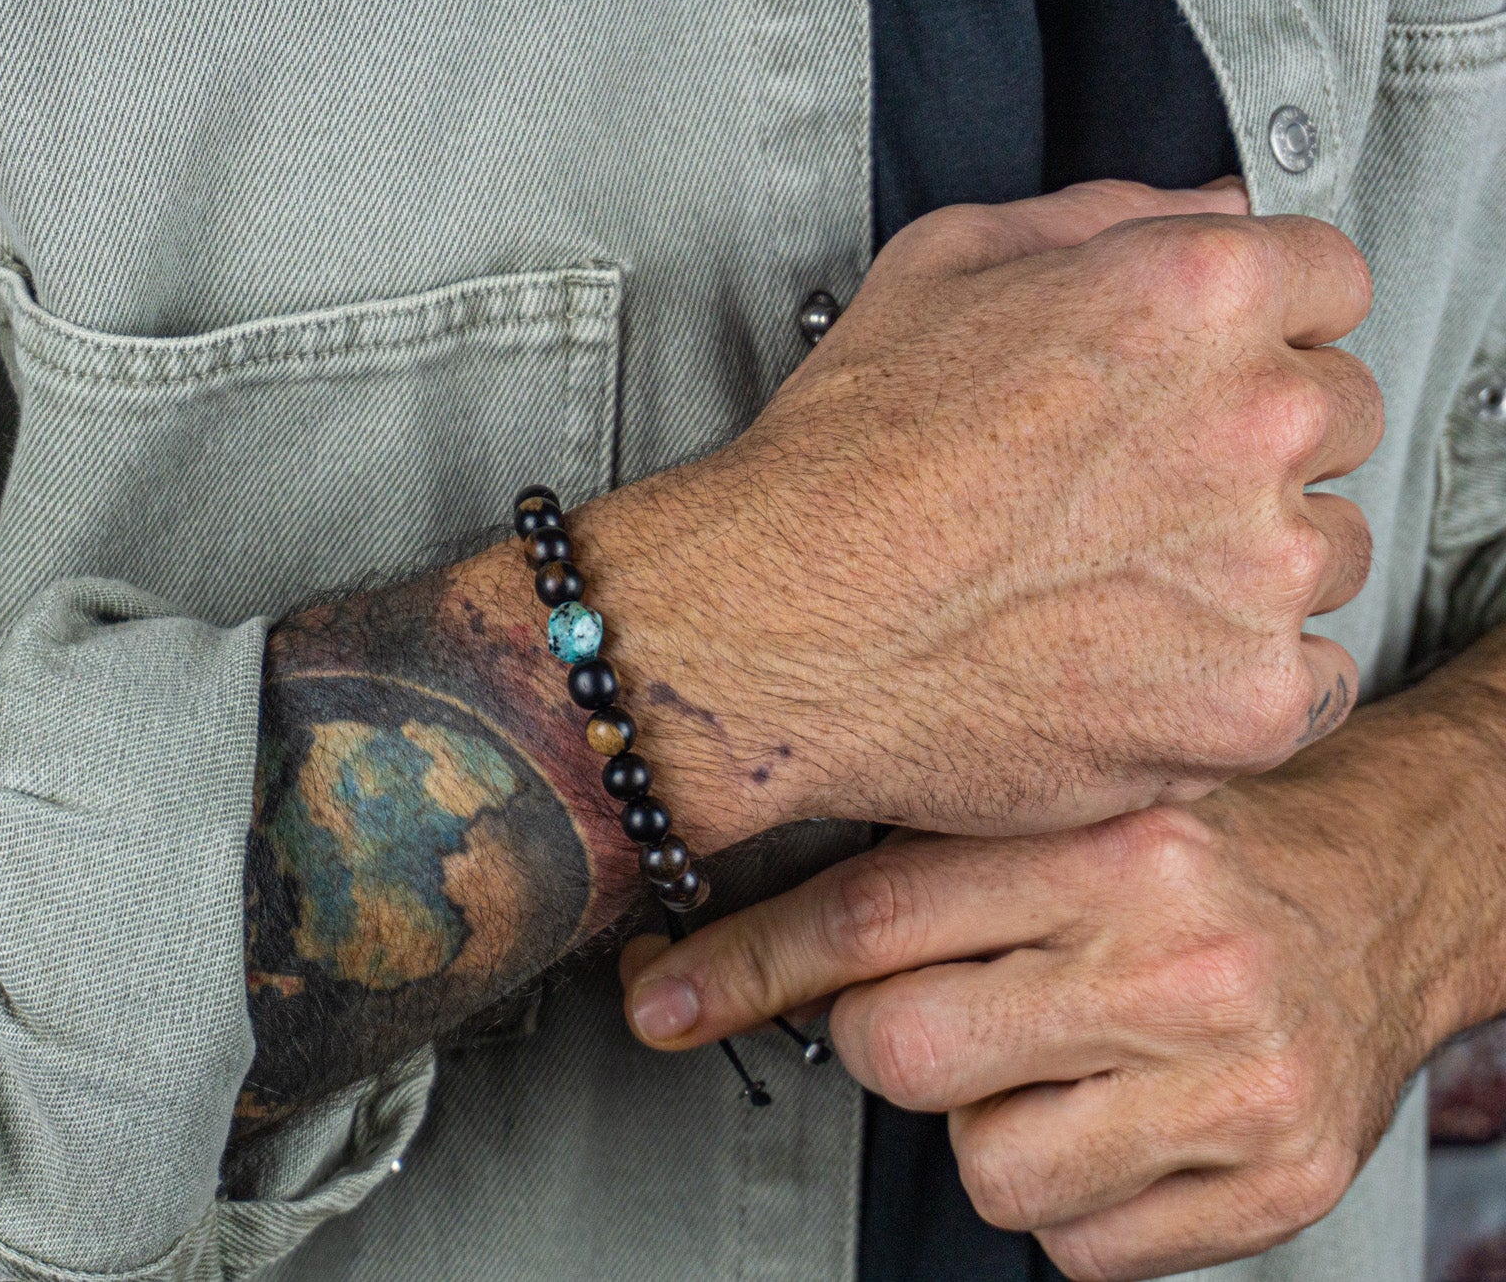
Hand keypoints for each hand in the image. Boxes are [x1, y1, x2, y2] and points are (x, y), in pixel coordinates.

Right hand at [568, 178, 1379, 841]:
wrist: (775, 631)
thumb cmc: (840, 458)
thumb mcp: (940, 264)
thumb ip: (1105, 217)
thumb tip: (1219, 210)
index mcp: (1196, 294)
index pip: (1330, 282)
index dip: (1261, 327)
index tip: (1208, 374)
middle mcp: (1254, 422)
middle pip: (1342, 416)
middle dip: (1258, 444)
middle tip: (1133, 489)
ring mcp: (1261, 574)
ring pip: (1330, 554)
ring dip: (1252, 565)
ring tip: (1113, 586)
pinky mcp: (1248, 703)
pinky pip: (1312, 677)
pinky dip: (1237, 680)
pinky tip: (1134, 665)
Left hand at [616, 788, 1450, 1280]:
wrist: (1381, 895)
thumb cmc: (1200, 853)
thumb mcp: (1070, 806)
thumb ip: (928, 860)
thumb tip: (733, 939)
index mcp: (1109, 845)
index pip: (872, 917)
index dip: (745, 965)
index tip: (662, 995)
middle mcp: (1176, 961)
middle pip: (903, 1053)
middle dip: (890, 1043)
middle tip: (953, 1008)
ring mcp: (1231, 1085)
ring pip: (985, 1169)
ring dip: (988, 1129)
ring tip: (1056, 1061)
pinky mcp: (1272, 1183)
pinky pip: (1081, 1251)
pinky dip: (1072, 1201)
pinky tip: (1115, 1120)